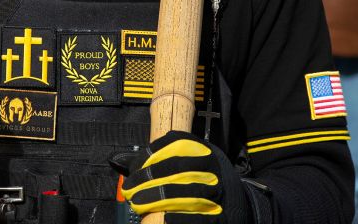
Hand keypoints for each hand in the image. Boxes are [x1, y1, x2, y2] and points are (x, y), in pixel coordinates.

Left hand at [111, 131, 255, 221]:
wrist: (239, 205)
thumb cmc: (203, 181)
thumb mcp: (190, 162)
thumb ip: (160, 160)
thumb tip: (118, 161)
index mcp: (203, 149)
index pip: (176, 142)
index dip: (152, 153)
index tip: (134, 168)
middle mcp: (213, 165)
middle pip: (176, 167)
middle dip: (148, 179)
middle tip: (130, 191)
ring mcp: (220, 189)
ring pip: (186, 191)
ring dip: (158, 198)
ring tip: (138, 204)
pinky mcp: (223, 215)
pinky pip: (200, 217)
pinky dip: (180, 219)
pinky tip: (164, 220)